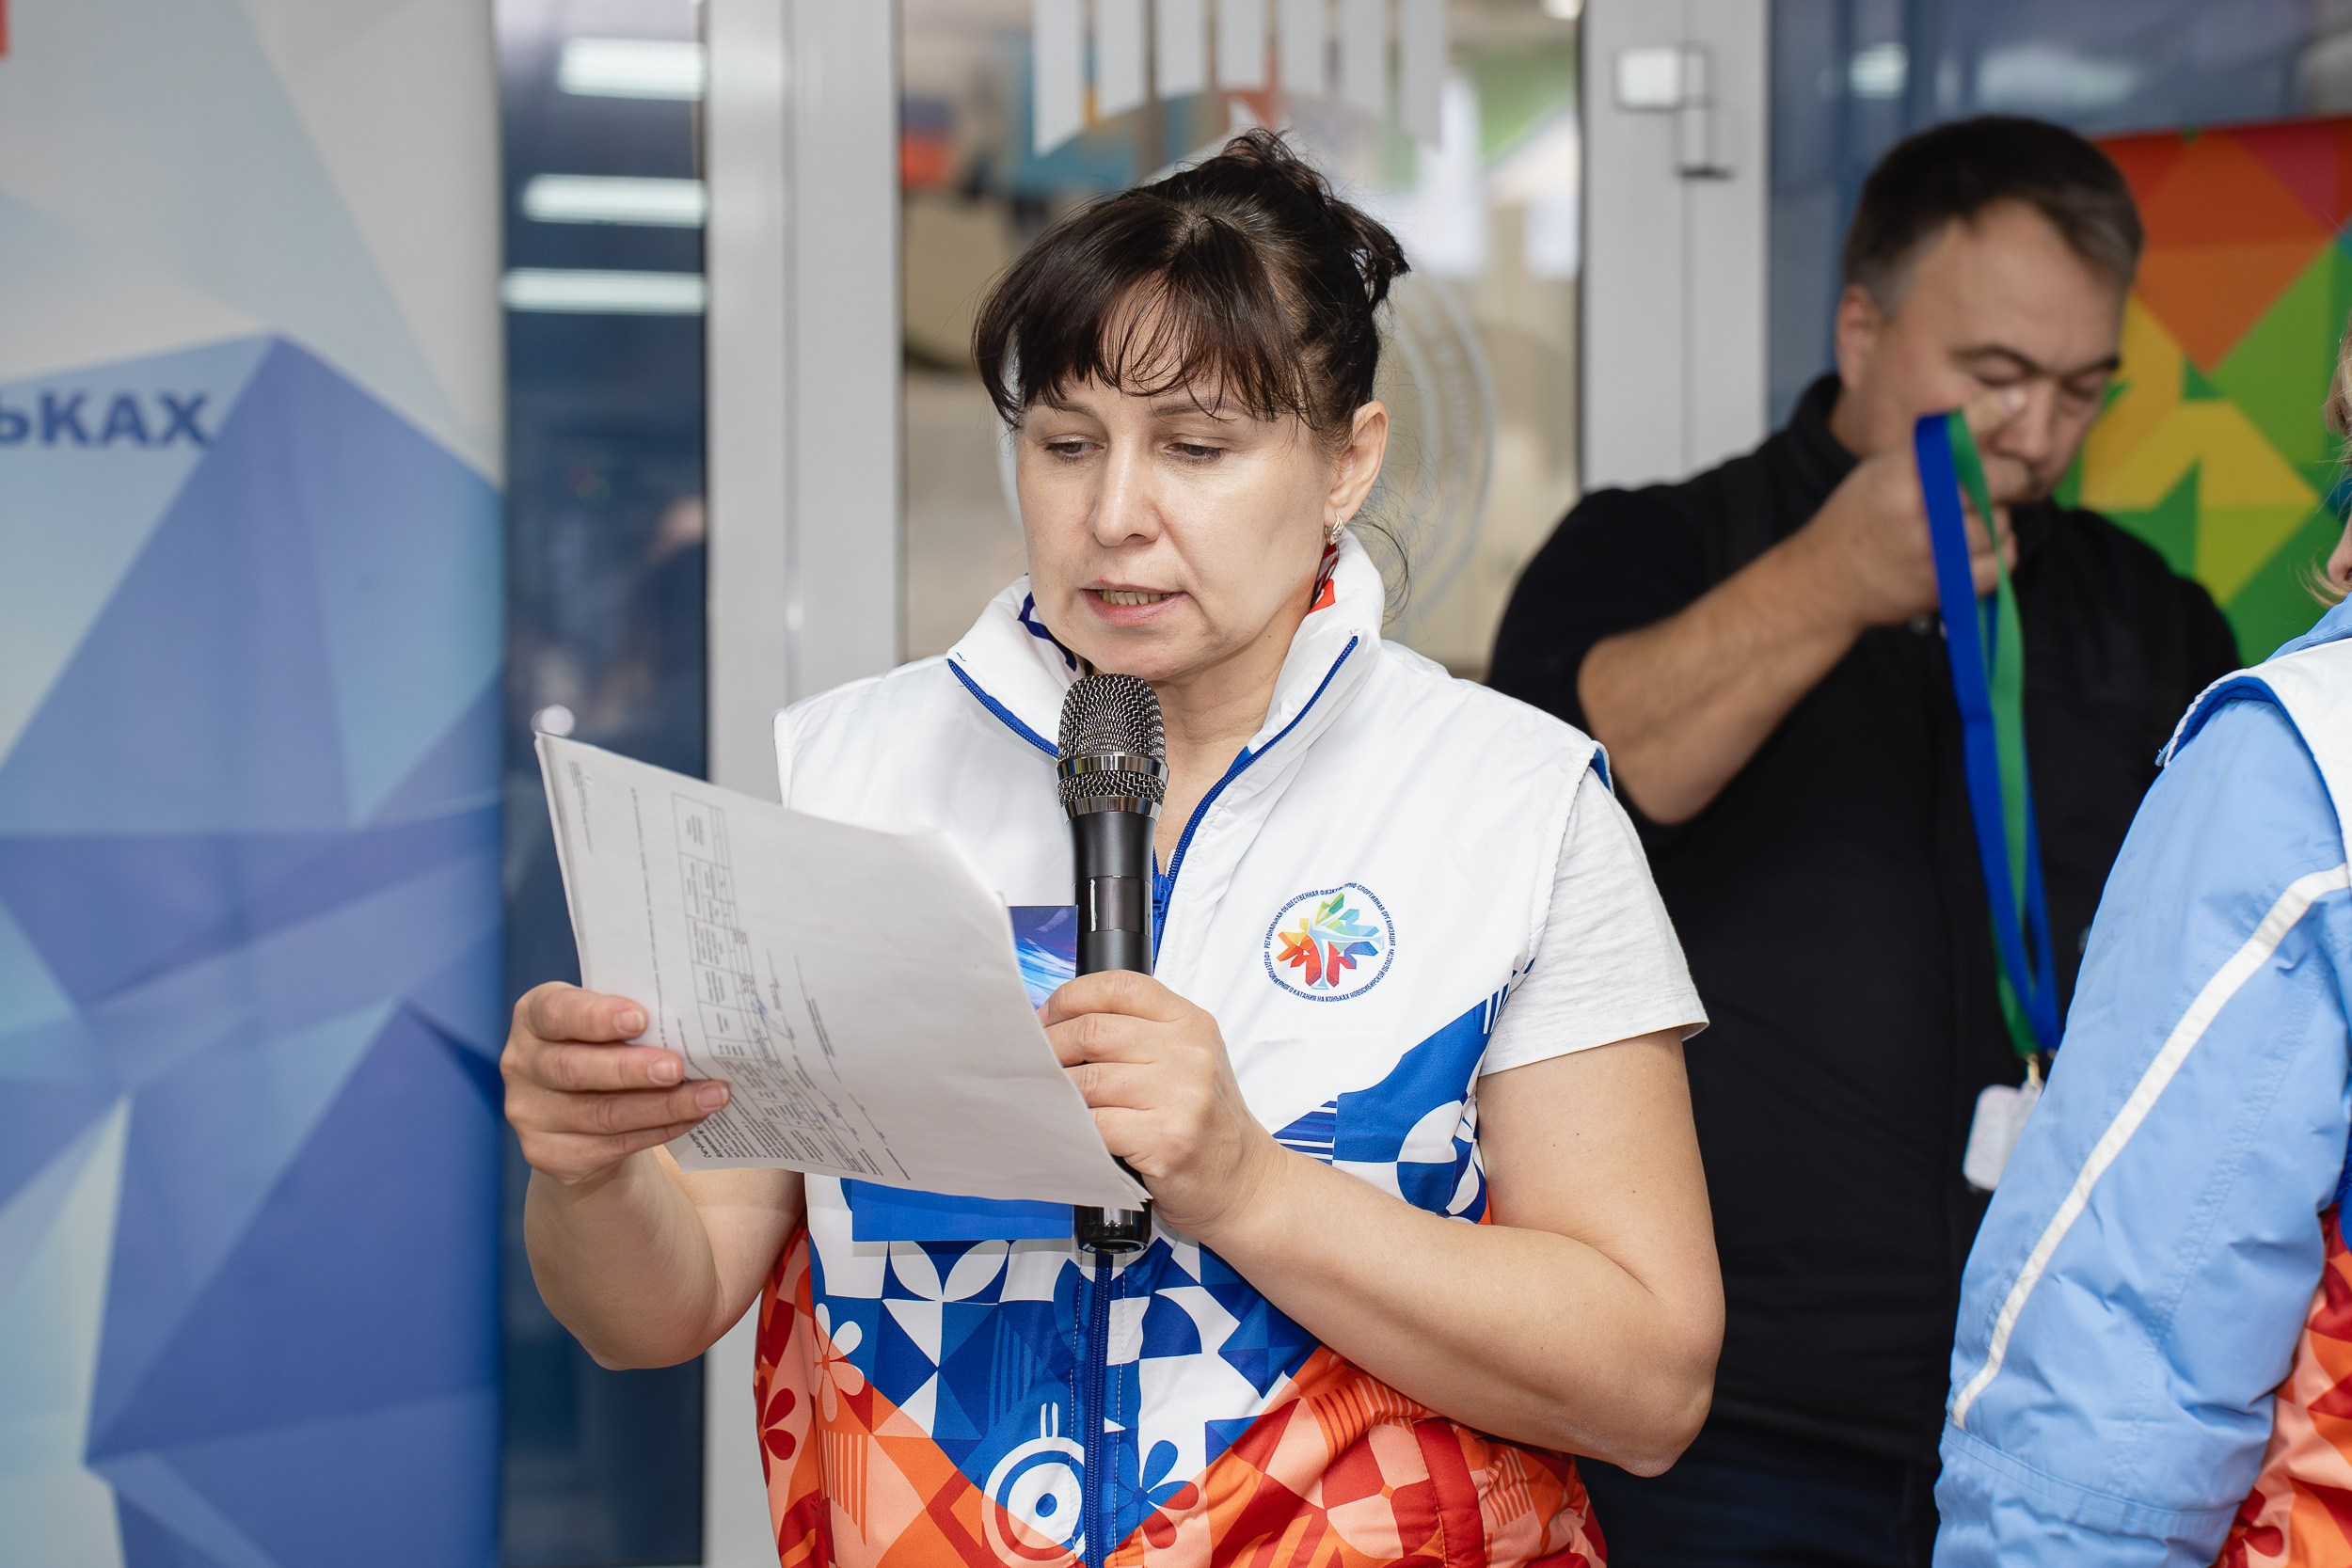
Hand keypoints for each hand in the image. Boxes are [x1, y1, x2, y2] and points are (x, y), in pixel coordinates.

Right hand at [503, 982, 730, 1187]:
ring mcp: (530, 1114)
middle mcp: (521, 1063)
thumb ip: (631, 1020)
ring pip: (602, 1113)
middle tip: (678, 1067)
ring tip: (711, 1095)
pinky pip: (614, 1144)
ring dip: (664, 1106)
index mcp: (534, 1016)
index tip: (640, 1018)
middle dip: (632, 1069)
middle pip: (575, 1069)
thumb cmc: (604, 1047)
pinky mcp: (549, 1154)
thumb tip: (695, 1025)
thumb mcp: (606, 1025)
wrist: (581, 1111)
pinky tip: (694, 1117)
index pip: (557, 1012)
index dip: (596, 1016)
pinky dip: (661, 1129)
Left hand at [1041, 971, 1285, 1239]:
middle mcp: (1189, 1054)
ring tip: (1047, 1098)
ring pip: (1087, 1080)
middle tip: (1033, 1062)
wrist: (1243, 1180)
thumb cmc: (1204, 1121)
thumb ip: (1139, 1034)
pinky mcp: (1165, 1140)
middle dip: (1050, 1047)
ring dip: (1056, 1091)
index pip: (1120, 987)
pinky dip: (1071, 1127)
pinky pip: (1096, 1124)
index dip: (1071, 998)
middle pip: (1093, 1031)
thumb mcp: (1188, 1059)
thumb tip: (1060, 1024)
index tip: (1047, 1018)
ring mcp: (1180, 1097)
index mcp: (1190, 1023)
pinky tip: (1068, 1129)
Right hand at [1796, 386, 2024, 631]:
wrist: (1826, 580)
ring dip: (1998, 521)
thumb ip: (1934, 447)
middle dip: (2012, 477)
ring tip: (1975, 520)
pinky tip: (1982, 547)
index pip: (1958, 435)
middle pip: (1995, 481)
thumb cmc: (1858, 517)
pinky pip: (1999, 565)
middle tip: (2010, 479)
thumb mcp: (1882, 469)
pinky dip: (1999, 554)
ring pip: (2001, 524)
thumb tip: (2000, 410)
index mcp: (1901, 473)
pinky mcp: (1944, 585)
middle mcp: (1920, 508)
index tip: (2017, 401)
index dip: (1993, 414)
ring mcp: (1934, 550)